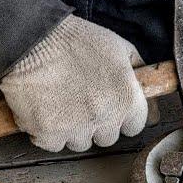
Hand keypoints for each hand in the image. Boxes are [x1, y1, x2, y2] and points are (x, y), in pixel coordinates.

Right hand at [0, 14, 147, 151]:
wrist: (31, 38)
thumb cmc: (74, 40)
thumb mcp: (118, 47)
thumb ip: (138, 72)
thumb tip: (152, 90)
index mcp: (126, 98)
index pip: (135, 126)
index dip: (122, 117)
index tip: (111, 108)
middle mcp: (104, 117)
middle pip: (107, 138)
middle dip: (97, 124)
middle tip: (82, 102)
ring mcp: (75, 128)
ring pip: (79, 143)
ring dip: (72, 129)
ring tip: (60, 102)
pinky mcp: (47, 133)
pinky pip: (51, 144)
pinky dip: (46, 132)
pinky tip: (43, 108)